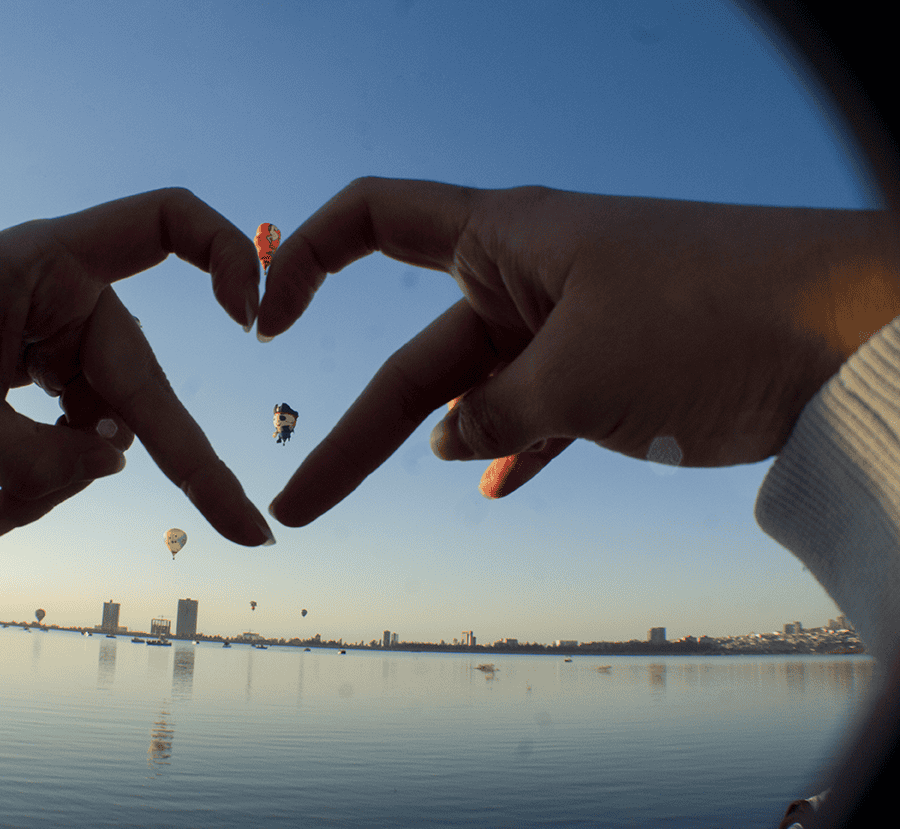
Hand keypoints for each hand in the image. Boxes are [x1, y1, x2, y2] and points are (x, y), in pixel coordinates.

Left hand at [0, 188, 273, 546]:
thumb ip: (28, 451)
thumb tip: (115, 469)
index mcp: (53, 261)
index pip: (164, 220)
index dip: (226, 251)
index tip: (250, 317)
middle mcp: (77, 299)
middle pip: (146, 385)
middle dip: (183, 467)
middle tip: (247, 533)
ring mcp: (75, 345)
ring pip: (110, 433)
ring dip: (58, 485)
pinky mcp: (63, 383)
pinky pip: (79, 446)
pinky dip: (42, 485)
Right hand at [260, 177, 899, 525]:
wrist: (853, 323)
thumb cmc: (711, 315)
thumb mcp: (576, 375)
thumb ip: (496, 411)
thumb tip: (452, 440)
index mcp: (504, 239)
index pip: (372, 218)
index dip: (304, 259)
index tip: (266, 320)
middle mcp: (530, 275)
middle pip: (416, 353)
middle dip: (352, 433)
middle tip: (296, 503)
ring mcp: (575, 324)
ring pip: (478, 392)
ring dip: (427, 444)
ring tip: (372, 499)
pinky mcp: (620, 369)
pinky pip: (541, 408)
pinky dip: (512, 443)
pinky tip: (488, 484)